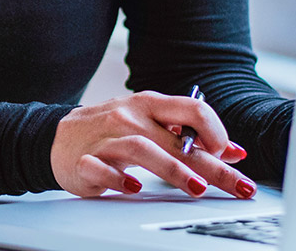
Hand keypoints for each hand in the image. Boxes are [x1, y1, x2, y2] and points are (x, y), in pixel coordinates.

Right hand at [50, 91, 255, 198]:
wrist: (58, 138)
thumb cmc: (112, 131)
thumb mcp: (151, 125)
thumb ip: (188, 135)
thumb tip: (233, 151)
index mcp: (150, 105)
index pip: (192, 108)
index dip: (216, 131)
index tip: (230, 154)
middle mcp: (130, 117)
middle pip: (177, 139)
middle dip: (212, 164)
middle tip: (237, 185)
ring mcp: (107, 139)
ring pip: (142, 149)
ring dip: (172, 170)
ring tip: (196, 188)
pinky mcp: (85, 161)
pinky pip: (101, 169)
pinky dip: (118, 179)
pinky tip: (134, 189)